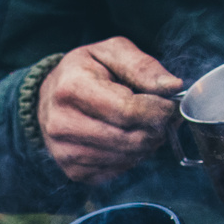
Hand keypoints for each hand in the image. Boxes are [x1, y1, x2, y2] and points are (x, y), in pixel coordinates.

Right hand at [38, 38, 182, 183]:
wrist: (50, 97)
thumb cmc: (85, 71)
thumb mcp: (112, 52)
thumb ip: (143, 67)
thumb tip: (173, 87)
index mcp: (72, 88)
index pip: (128, 110)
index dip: (158, 110)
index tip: (170, 105)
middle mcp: (62, 123)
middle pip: (129, 139)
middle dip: (156, 130)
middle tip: (163, 118)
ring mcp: (65, 151)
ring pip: (126, 158)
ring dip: (146, 145)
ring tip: (145, 126)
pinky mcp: (73, 171)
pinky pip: (117, 171)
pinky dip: (131, 158)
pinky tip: (128, 140)